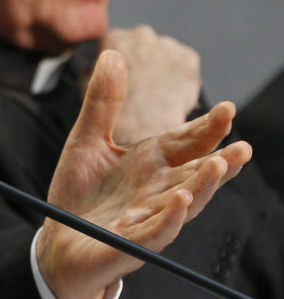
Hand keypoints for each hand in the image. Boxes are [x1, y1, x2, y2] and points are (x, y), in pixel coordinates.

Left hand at [38, 50, 250, 298]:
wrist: (58, 241)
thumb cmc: (79, 194)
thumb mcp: (86, 141)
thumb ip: (102, 103)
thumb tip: (112, 53)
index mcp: (151, 164)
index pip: (186, 143)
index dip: (206, 129)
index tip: (227, 109)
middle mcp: (157, 191)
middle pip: (194, 174)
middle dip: (219, 161)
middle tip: (241, 145)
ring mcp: (148, 219)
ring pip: (184, 203)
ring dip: (202, 186)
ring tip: (218, 165)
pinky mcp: (131, 245)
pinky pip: (154, 232)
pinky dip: (168, 218)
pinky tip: (179, 202)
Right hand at [100, 25, 200, 143]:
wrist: (143, 132)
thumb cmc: (113, 112)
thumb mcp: (86, 87)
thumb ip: (95, 69)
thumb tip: (101, 66)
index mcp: (114, 38)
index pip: (117, 41)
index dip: (120, 62)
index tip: (123, 76)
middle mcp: (141, 35)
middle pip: (143, 44)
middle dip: (144, 61)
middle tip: (141, 87)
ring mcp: (166, 45)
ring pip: (166, 54)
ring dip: (163, 68)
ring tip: (157, 95)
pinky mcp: (188, 58)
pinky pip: (184, 65)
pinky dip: (181, 78)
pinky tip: (171, 95)